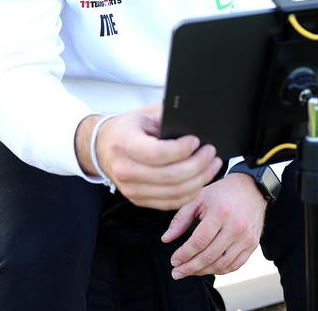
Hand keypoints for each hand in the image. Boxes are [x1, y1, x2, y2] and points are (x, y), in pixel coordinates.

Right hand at [76, 102, 223, 209]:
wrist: (105, 147)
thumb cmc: (130, 128)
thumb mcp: (146, 114)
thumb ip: (168, 118)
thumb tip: (197, 124)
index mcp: (124, 143)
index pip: (156, 154)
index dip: (181, 150)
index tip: (196, 141)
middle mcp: (125, 169)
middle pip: (170, 176)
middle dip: (198, 165)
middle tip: (211, 152)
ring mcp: (131, 189)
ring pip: (174, 192)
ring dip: (200, 180)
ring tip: (212, 164)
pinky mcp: (139, 200)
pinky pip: (171, 203)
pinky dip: (191, 193)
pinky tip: (201, 179)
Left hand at [161, 172, 267, 278]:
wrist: (251, 189)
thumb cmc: (222, 193)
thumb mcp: (199, 199)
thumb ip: (181, 219)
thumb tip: (166, 239)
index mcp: (220, 213)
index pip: (198, 242)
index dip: (184, 254)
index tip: (173, 261)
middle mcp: (236, 226)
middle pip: (209, 256)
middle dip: (189, 267)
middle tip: (177, 272)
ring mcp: (246, 237)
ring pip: (221, 264)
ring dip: (203, 271)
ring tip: (190, 271)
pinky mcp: (253, 244)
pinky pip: (235, 265)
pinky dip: (220, 270)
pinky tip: (208, 268)